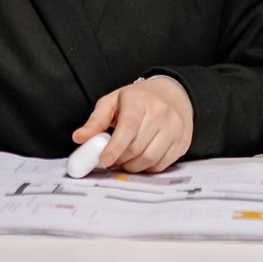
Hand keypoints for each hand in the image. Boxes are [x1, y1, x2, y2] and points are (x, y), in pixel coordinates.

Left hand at [71, 76, 193, 172]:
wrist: (172, 94)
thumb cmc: (139, 99)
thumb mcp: (113, 102)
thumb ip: (95, 121)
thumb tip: (80, 137)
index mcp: (140, 100)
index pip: (128, 128)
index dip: (114, 147)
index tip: (104, 160)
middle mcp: (161, 112)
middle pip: (137, 147)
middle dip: (120, 158)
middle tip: (112, 158)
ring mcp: (175, 127)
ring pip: (150, 159)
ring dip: (133, 166)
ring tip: (126, 159)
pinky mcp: (182, 141)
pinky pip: (162, 164)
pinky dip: (148, 167)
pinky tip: (141, 159)